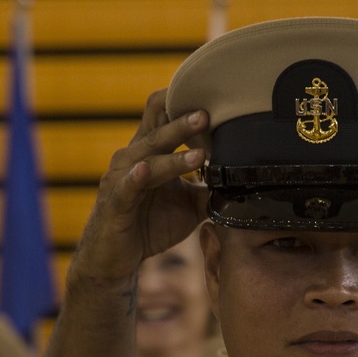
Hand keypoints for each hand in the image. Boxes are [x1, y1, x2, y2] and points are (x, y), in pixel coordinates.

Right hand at [69, 90, 210, 284]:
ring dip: (173, 156)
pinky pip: (126, 187)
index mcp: (150, 151)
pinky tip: (144, 170)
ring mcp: (120, 178)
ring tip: (199, 155)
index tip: (211, 96)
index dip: (181, 102)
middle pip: (158, 130)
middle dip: (183, 123)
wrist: (117, 259)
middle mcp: (132, 157)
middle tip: (208, 115)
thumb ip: (211, 189)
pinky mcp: (114, 202)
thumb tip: (243, 181)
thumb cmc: (150, 224)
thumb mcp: (189, 205)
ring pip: (148, 158)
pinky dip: (135, 177)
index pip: (161, 114)